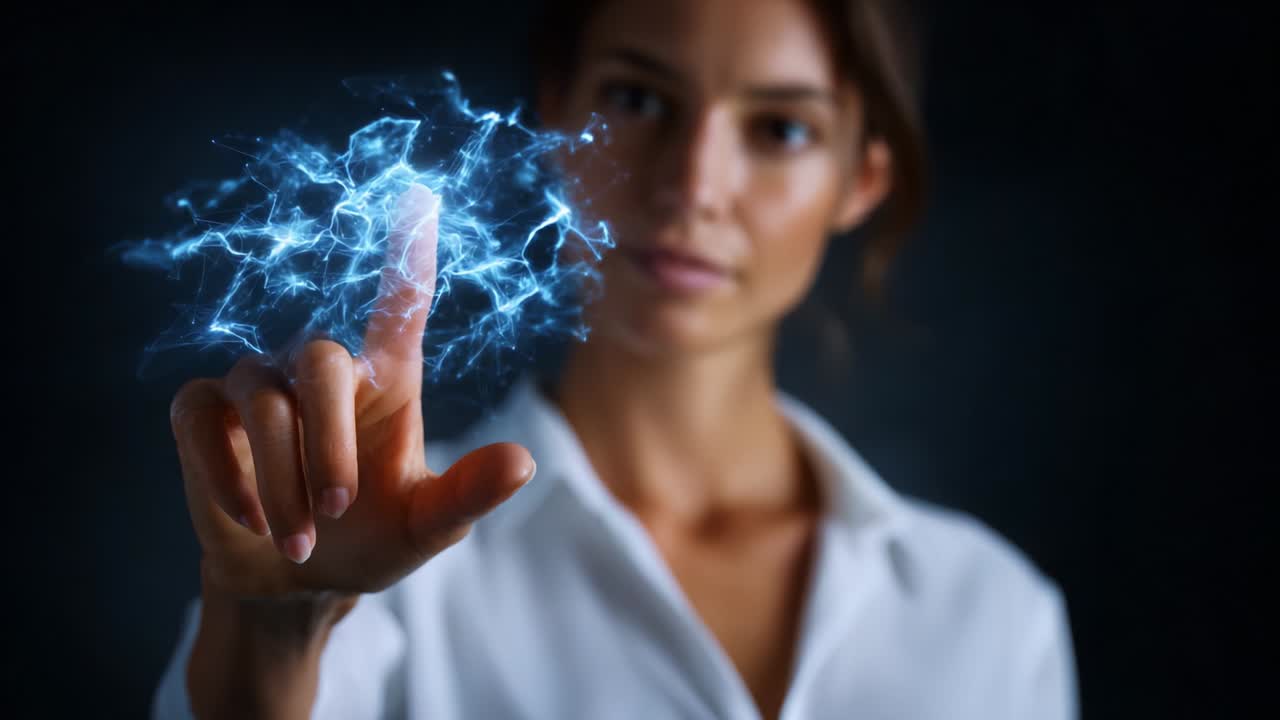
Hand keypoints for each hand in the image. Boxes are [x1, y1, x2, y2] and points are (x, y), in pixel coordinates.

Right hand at [169, 184, 534, 597]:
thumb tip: (523, 463)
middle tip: (341, 510)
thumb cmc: (370, 541)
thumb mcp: (427, 529)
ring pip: (261, 400)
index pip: (400, 302)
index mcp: (387, 379)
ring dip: (283, 480)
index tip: (422, 195)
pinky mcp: (204, 412)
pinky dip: (225, 473)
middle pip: (319, 360)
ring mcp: (259, 384)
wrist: (295, 585)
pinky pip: (199, 415)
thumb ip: (468, 496)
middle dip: (329, 443)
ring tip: (301, 541)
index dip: (408, 252)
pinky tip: (249, 520)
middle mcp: (323, 367)